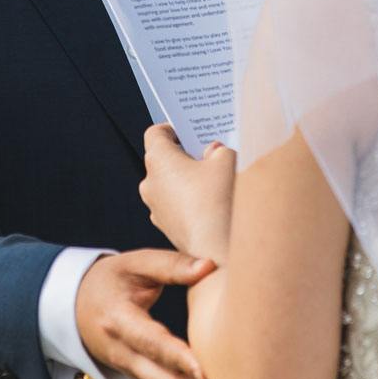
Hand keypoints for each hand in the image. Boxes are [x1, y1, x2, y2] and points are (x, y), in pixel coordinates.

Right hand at [75, 249, 216, 378]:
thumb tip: (209, 266)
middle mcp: (121, 350)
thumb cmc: (107, 281)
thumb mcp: (134, 264)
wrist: (73, 304)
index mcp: (119, 319)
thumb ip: (170, 264)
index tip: (205, 369)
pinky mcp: (136, 374)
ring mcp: (128, 367)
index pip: (151, 342)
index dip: (178, 357)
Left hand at [139, 124, 236, 261]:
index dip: (173, 127)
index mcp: (158, 160)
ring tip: (218, 180)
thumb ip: (219, 150)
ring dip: (189, 181)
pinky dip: (191, 202)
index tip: (191, 130)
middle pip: (164, 161)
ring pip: (171, 186)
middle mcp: (150, 184)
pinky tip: (214, 204)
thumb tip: (213, 152)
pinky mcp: (168, 229)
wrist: (218, 250)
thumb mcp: (227, 160)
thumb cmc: (220, 198)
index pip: (156, 134)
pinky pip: (177, 207)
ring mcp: (156, 209)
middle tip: (211, 154)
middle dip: (187, 156)